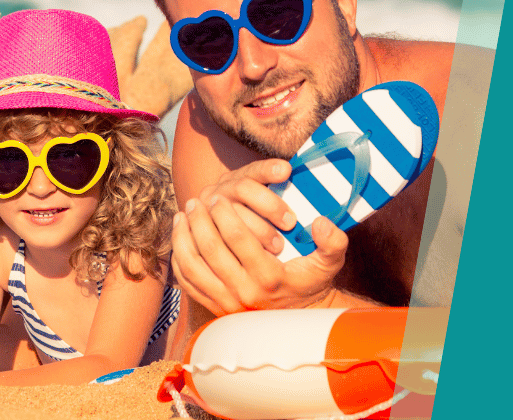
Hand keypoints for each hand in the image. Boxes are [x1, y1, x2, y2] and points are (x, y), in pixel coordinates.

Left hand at [171, 159, 349, 314]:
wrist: (297, 315)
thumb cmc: (310, 282)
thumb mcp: (330, 263)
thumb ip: (333, 242)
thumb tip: (320, 223)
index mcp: (270, 278)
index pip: (237, 237)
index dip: (224, 212)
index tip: (218, 196)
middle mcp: (244, 292)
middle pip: (210, 248)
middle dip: (200, 219)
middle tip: (196, 201)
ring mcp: (226, 303)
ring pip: (193, 265)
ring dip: (183, 237)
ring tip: (182, 216)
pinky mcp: (214, 307)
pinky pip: (187, 282)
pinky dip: (179, 259)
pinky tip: (180, 239)